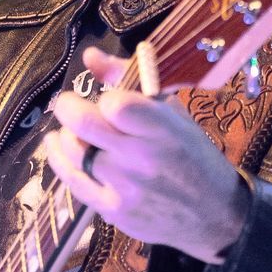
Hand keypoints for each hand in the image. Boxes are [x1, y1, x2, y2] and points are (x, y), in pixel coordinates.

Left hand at [43, 46, 246, 261]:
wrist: (214, 214)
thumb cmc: (191, 156)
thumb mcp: (172, 112)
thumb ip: (129, 80)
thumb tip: (89, 57)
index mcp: (162, 128)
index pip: (115, 104)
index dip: (104, 98)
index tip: (107, 100)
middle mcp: (142, 158)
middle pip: (84, 126)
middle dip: (67, 108)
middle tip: (68, 105)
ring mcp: (125, 188)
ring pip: (74, 153)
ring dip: (66, 136)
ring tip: (71, 131)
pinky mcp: (114, 211)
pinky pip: (74, 183)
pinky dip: (60, 161)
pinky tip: (57, 147)